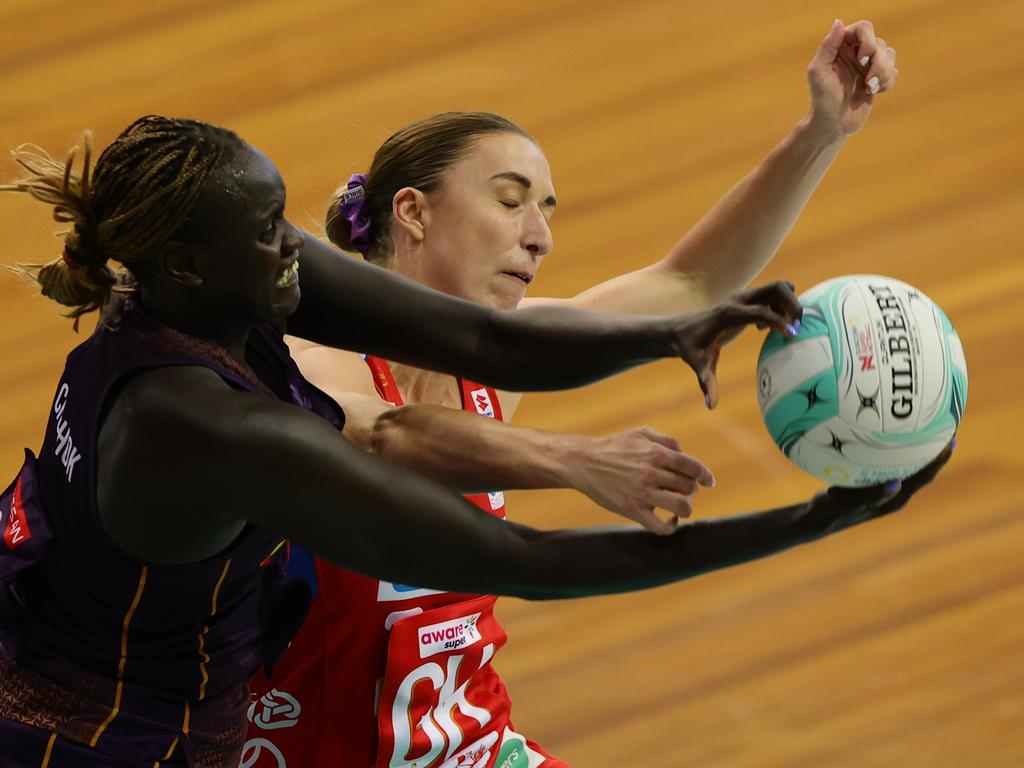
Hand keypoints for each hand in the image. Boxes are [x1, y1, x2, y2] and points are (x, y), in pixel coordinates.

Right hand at [567, 427, 715, 534]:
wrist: (584, 462)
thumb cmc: (614, 447)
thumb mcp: (641, 433)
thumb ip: (667, 440)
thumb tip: (685, 456)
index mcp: (656, 453)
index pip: (693, 467)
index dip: (705, 476)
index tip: (708, 482)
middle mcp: (651, 474)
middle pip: (688, 487)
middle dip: (691, 490)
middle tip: (683, 491)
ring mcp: (642, 494)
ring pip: (681, 507)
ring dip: (685, 508)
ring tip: (678, 505)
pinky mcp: (632, 510)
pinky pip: (661, 527)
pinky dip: (672, 526)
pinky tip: (671, 520)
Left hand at [674, 280, 801, 408]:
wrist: (680, 331)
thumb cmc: (691, 348)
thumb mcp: (699, 366)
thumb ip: (707, 384)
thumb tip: (710, 405)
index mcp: (729, 314)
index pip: (761, 311)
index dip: (779, 322)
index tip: (792, 335)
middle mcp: (739, 299)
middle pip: (778, 287)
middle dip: (794, 304)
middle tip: (794, 328)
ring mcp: (743, 296)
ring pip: (779, 287)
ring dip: (788, 304)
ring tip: (780, 328)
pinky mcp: (746, 299)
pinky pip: (773, 294)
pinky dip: (779, 306)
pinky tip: (764, 328)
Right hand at [804, 440, 953, 536]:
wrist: (815, 520)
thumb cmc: (827, 511)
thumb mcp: (844, 503)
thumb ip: (868, 496)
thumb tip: (896, 484)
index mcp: (894, 500)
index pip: (924, 476)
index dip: (939, 459)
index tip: (951, 438)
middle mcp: (895, 494)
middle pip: (923, 470)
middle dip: (935, 450)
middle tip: (944, 424)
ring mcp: (885, 490)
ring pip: (909, 466)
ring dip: (918, 448)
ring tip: (923, 425)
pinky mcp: (874, 484)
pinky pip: (892, 464)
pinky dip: (897, 449)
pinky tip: (887, 434)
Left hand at [807, 19, 898, 136]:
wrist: (833, 125)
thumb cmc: (821, 99)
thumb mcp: (818, 72)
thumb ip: (827, 46)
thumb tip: (838, 22)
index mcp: (841, 47)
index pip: (864, 28)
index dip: (868, 40)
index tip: (860, 60)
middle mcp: (856, 53)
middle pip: (879, 42)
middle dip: (878, 62)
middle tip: (867, 81)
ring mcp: (867, 66)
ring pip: (889, 55)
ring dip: (883, 73)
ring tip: (870, 89)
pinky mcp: (877, 80)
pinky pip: (894, 71)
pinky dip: (887, 82)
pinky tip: (875, 93)